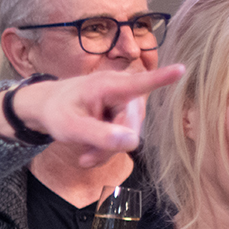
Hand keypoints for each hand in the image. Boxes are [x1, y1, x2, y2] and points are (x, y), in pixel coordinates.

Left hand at [0, 64, 184, 165]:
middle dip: (111, 146)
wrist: (46, 107)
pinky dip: (108, 146)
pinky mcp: (122, 111)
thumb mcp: (71, 128)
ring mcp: (124, 101)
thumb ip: (100, 135)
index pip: (139, 83)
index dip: (161, 78)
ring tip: (85, 155)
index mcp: (108, 85)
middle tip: (86, 160)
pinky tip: (90, 150)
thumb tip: (133, 142)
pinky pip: (123, 134)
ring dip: (108, 150)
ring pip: (129, 134)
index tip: (182, 69)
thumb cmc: (56, 112)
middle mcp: (121, 89)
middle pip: (132, 125)